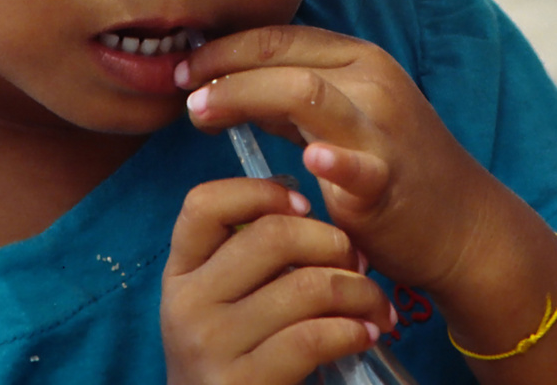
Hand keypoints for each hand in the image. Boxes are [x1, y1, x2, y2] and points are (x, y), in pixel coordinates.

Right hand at [161, 176, 392, 383]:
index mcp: (181, 272)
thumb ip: (247, 260)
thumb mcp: (219, 304)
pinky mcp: (242, 384)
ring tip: (376, 305)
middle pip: (272, 236)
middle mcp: (186, 304)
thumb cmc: (235, 357)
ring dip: (359, 290)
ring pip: (306, 286)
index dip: (261, 191)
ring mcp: (210, 346)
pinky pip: (313, 337)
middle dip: (333, 241)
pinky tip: (365, 333)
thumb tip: (311, 216)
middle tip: (358, 261)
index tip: (304, 207)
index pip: (204, 203)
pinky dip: (352, 330)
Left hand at [175, 26, 512, 299]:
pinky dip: (334, 161)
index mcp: (359, 60)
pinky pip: (360, 164)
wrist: (465, 226)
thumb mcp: (341, 118)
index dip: (225, 48)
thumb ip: (286, 101)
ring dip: (243, 97)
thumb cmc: (394, 169)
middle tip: (179, 88)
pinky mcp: (392, 179)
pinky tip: (310, 162)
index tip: (183, 67)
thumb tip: (221, 84)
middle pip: (283, 58)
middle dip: (222, 69)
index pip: (279, 36)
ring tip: (200, 113)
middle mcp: (373, 81)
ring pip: (306, 94)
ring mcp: (384, 128)